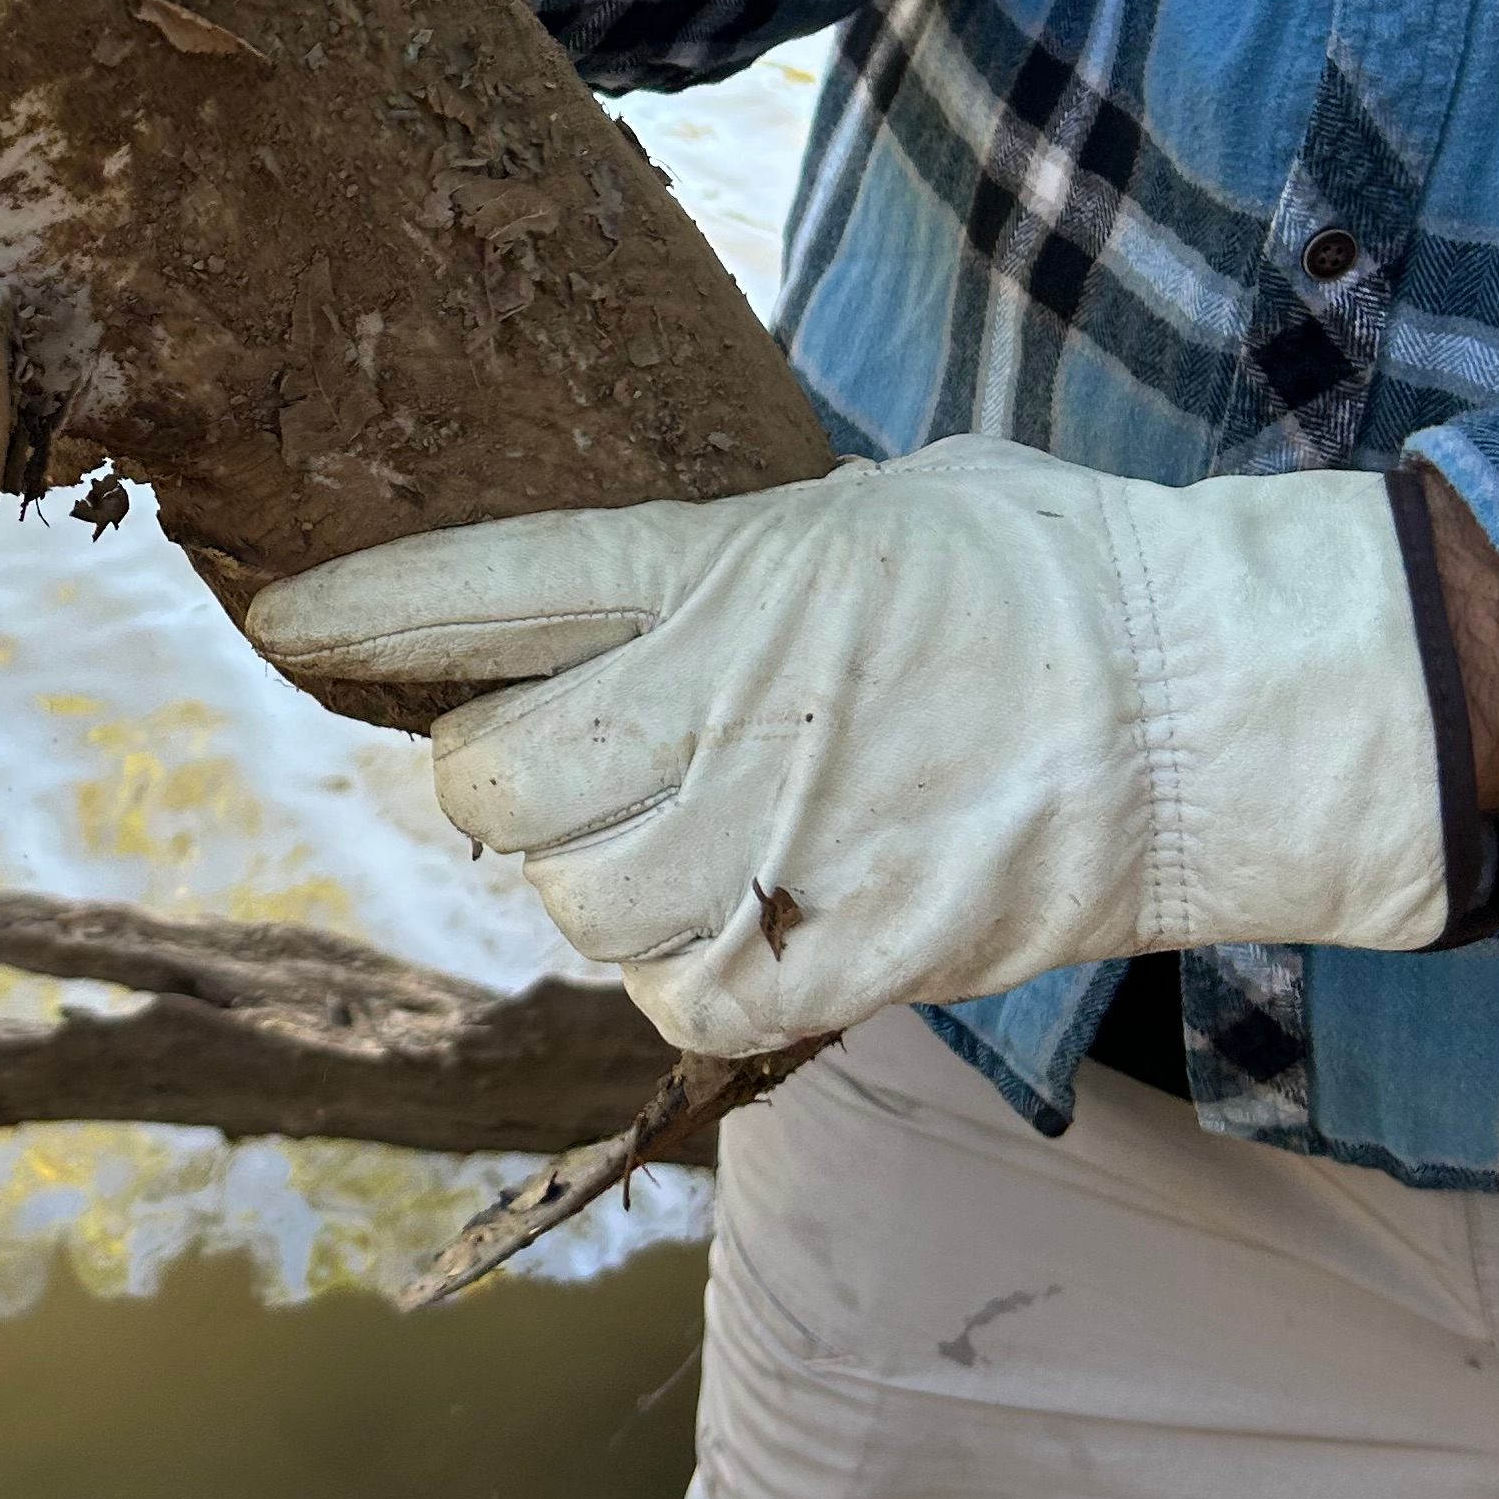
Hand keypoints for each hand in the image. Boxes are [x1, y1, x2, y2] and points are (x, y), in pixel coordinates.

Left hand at [249, 441, 1454, 1058]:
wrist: (1212, 708)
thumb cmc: (1054, 578)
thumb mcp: (874, 506)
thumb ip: (732, 563)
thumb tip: (638, 599)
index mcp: (726, 572)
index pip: (492, 588)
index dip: (372, 608)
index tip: (285, 621)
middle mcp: (722, 708)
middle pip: (491, 781)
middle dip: (502, 776)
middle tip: (573, 764)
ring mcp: (772, 840)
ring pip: (569, 900)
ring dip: (595, 881)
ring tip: (689, 840)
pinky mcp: (835, 955)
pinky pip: (674, 991)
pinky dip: (682, 970)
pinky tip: (741, 922)